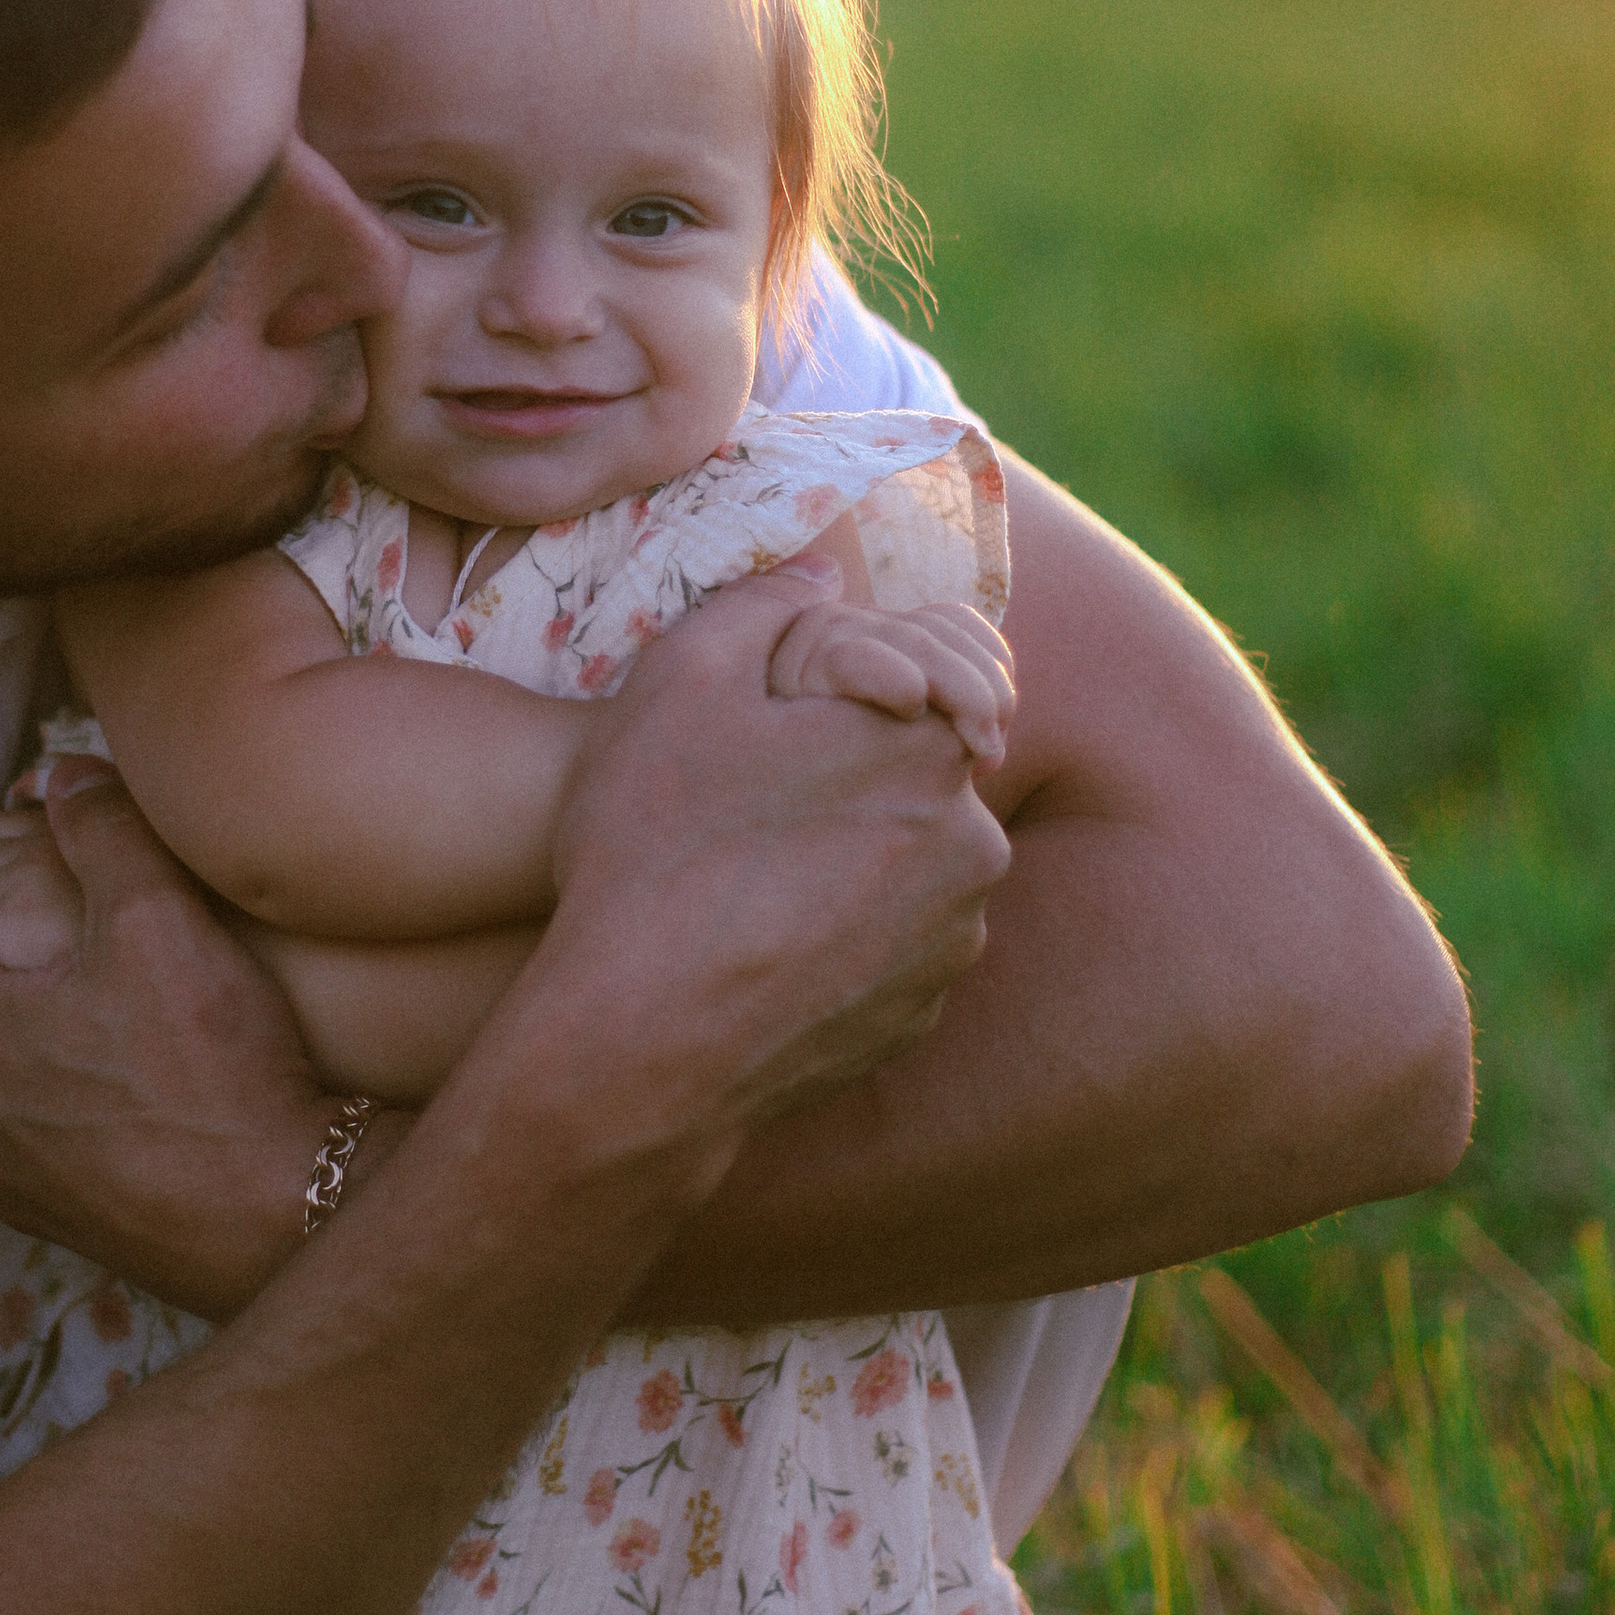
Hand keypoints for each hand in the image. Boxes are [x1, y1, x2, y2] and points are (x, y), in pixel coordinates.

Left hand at [0, 766, 366, 1316]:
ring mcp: (10, 1179)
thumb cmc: (210, 1061)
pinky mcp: (61, 1224)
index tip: (46, 897)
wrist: (275, 1209)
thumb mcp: (159, 909)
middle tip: (62, 957)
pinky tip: (118, 1099)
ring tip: (88, 1023)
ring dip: (19, 1055)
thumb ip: (102, 828)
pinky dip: (57, 1118)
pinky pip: (34, 1152)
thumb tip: (59, 776)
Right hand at [514, 565, 1013, 1173]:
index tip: (789, 724)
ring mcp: (953, 942)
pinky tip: (759, 943)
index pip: (931, 680)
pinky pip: (889, 950)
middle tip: (748, 805)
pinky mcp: (918, 1019)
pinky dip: (840, 940)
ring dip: (852, 863)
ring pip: (907, 867)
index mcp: (929, 745)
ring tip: (745, 882)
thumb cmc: (658, 850)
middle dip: (850, 780)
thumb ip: (764, 600)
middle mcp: (973, 842)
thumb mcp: (681, 680)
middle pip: (915, 776)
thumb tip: (823, 569)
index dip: (853, 694)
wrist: (642, 1044)